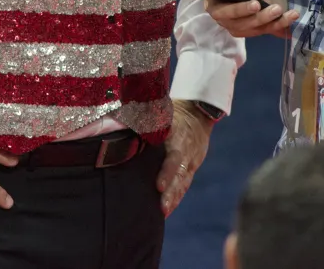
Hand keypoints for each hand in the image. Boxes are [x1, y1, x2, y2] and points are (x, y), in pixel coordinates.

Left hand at [157, 100, 212, 215]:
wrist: (197, 114)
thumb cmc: (174, 113)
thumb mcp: (165, 114)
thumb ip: (150, 123)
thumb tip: (128, 126)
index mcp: (178, 139)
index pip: (173, 159)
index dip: (167, 173)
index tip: (158, 186)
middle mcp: (186, 153)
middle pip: (179, 176)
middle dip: (171, 192)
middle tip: (162, 208)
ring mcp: (190, 162)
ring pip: (183, 183)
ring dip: (174, 198)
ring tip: (163, 212)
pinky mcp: (191, 168)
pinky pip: (185, 183)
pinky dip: (177, 196)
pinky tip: (168, 208)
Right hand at [185, 0, 298, 37]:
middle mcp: (217, 8)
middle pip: (222, 15)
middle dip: (240, 11)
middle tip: (256, 3)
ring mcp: (232, 22)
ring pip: (242, 27)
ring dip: (260, 20)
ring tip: (277, 9)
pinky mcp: (249, 31)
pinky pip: (259, 32)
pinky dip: (276, 26)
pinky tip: (289, 17)